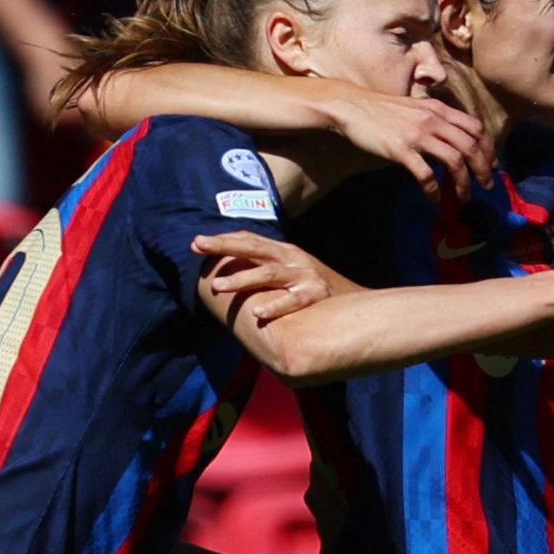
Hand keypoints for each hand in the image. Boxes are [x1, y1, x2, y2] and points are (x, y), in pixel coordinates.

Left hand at [193, 232, 350, 319]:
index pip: (249, 240)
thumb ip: (267, 267)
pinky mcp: (316, 294)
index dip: (223, 240)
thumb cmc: (316, 288)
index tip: (197, 243)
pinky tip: (257, 313)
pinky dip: (275, 306)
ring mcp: (305, 275)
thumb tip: (231, 270)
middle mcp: (293, 258)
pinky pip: (292, 301)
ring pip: (268, 273)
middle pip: (253, 247)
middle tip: (198, 246)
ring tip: (218, 286)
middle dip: (224, 246)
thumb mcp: (292, 270)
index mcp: (284, 251)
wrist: (357, 301)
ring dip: (242, 278)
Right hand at [327, 87, 494, 199]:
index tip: (492, 164)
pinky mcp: (401, 150)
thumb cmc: (383, 110)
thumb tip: (453, 141)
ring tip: (464, 197)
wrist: (352, 106)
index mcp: (439, 109)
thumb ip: (436, 120)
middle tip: (487, 185)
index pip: (476, 127)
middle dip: (483, 169)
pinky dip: (433, 190)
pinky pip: (425, 174)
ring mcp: (417, 134)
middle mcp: (433, 120)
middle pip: (471, 146)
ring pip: (454, 161)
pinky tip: (434, 199)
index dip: (488, 148)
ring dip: (464, 183)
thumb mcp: (416, 107)